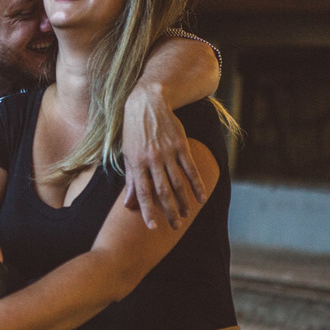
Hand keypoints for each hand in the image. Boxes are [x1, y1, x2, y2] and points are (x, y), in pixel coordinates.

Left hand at [121, 91, 206, 229]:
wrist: (148, 103)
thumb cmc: (134, 131)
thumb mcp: (128, 154)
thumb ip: (131, 180)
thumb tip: (128, 204)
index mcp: (136, 163)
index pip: (143, 192)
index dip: (147, 210)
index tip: (153, 226)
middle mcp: (152, 159)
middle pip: (162, 191)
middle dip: (169, 211)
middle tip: (175, 226)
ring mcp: (168, 152)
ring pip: (178, 182)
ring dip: (183, 201)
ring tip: (187, 215)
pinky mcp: (181, 145)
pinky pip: (191, 168)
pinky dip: (197, 184)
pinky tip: (201, 197)